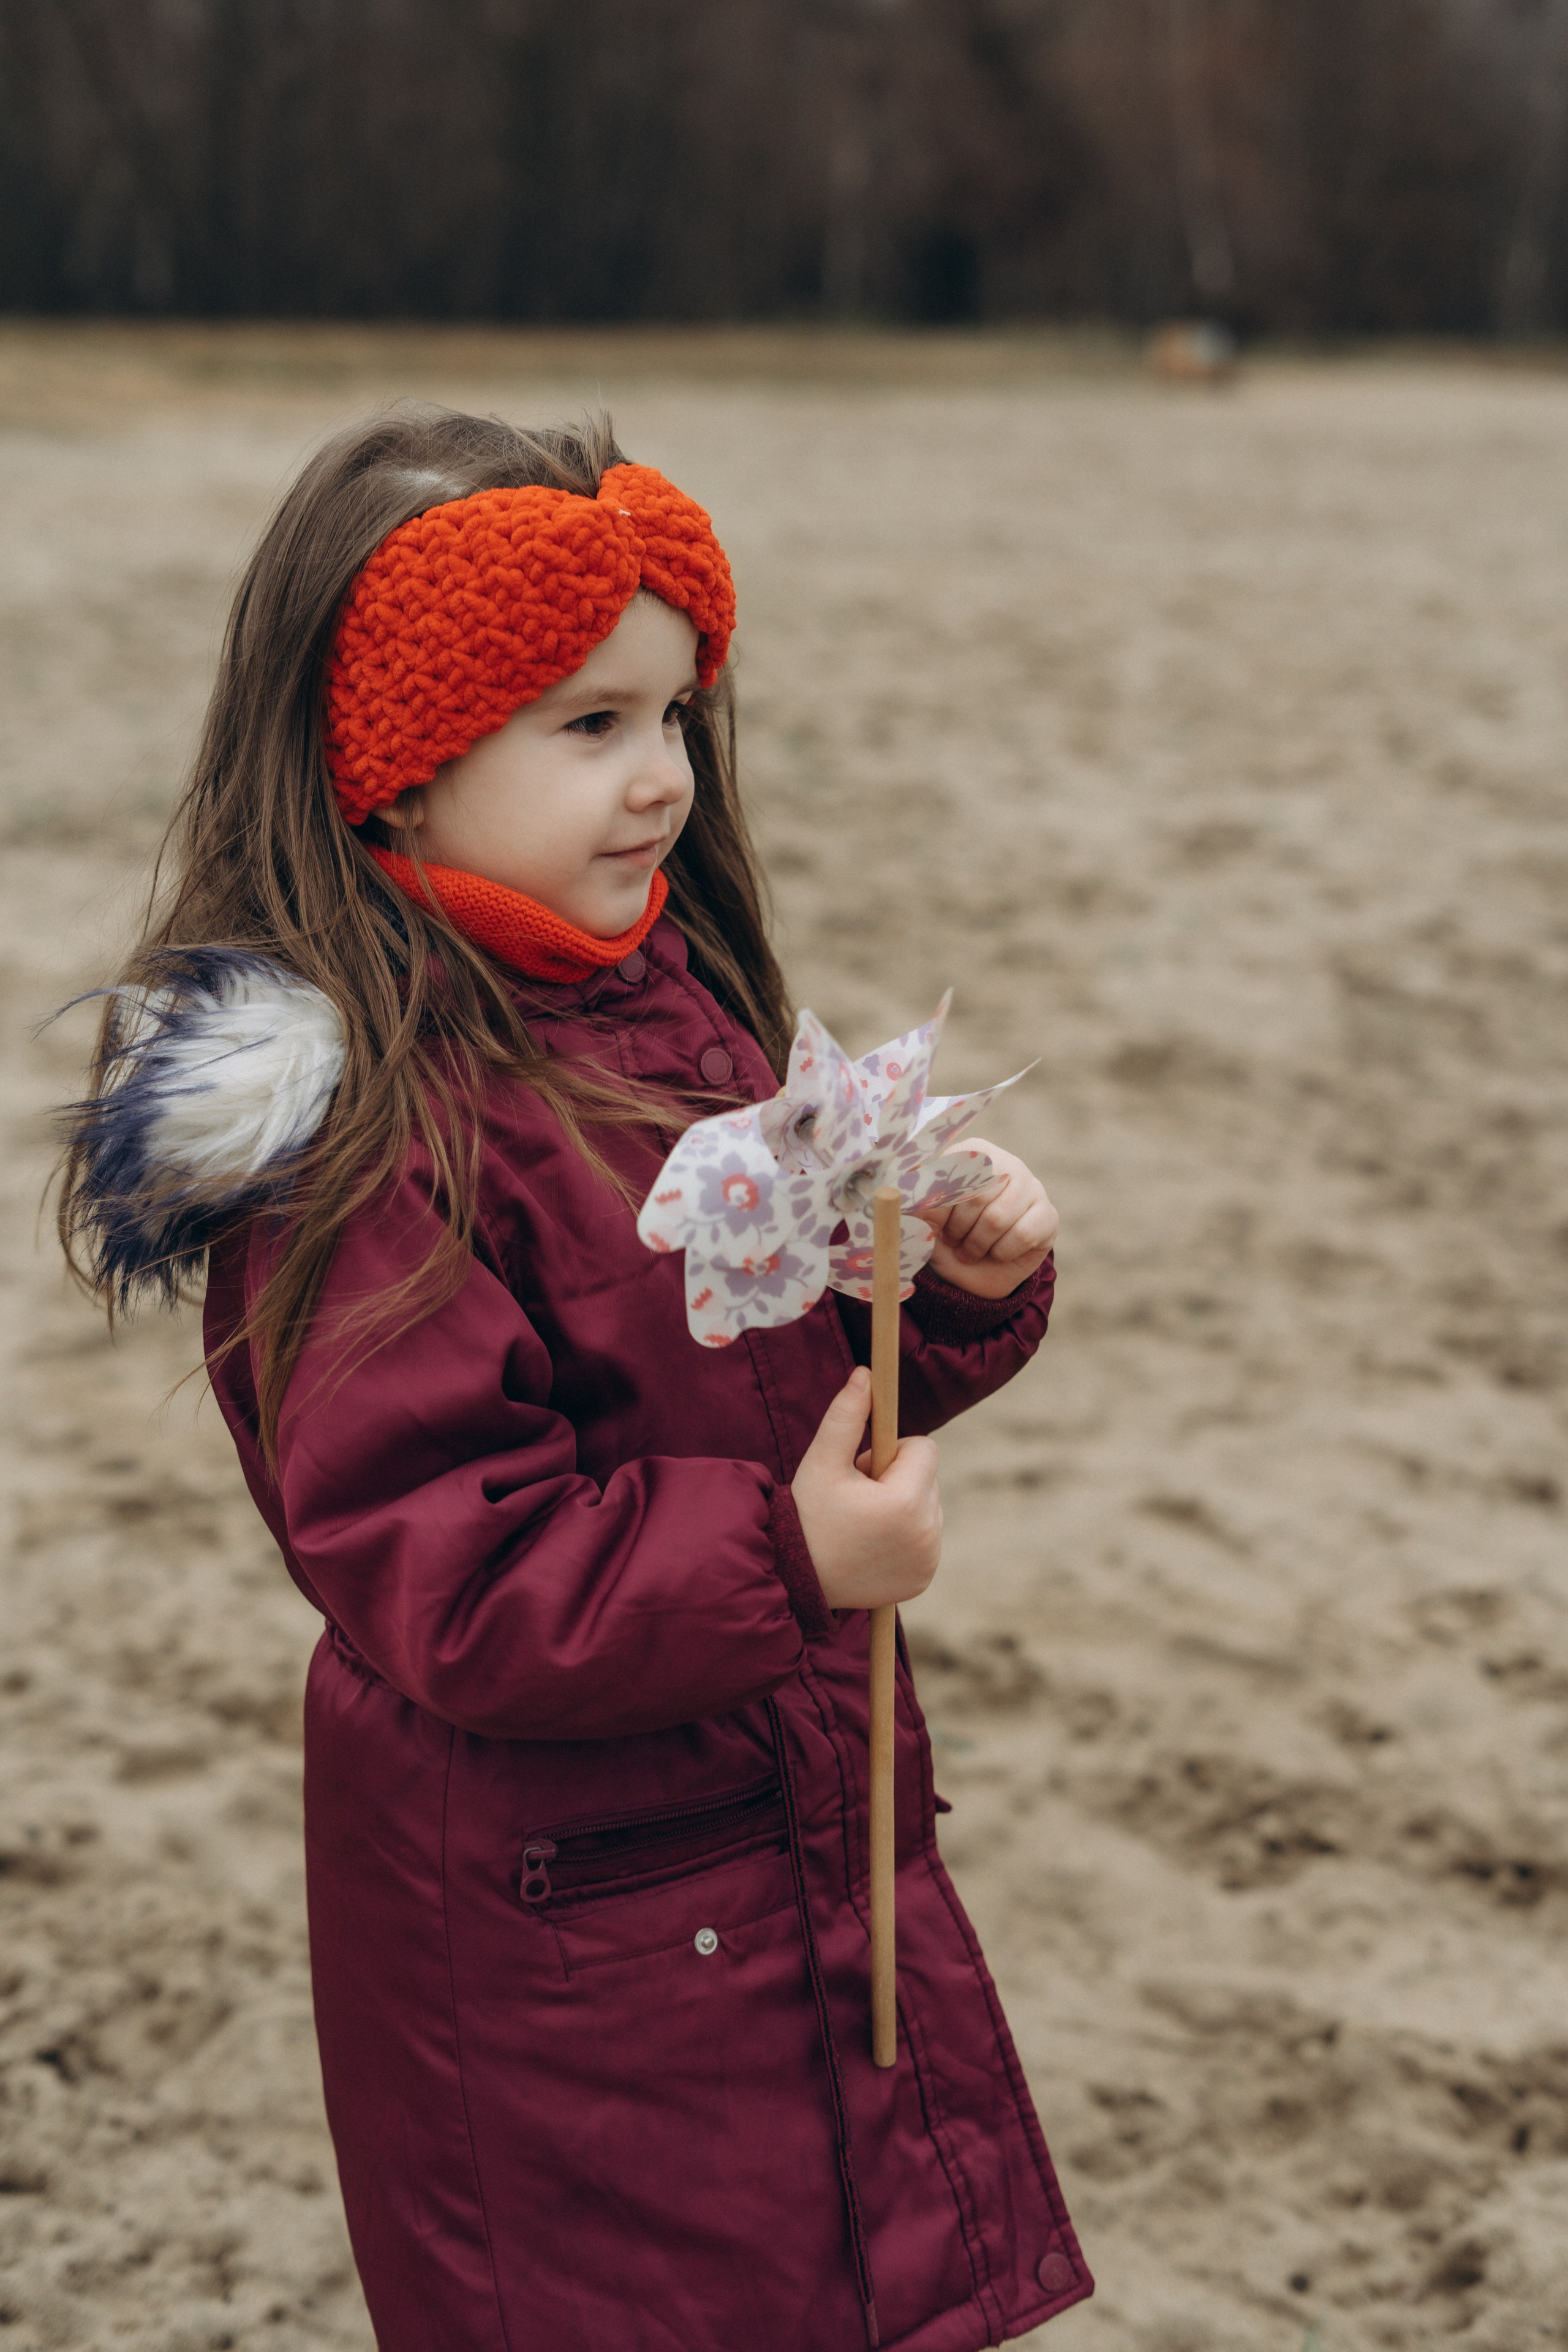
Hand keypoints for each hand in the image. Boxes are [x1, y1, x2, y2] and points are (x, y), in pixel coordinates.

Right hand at [791, 1367, 941, 1611]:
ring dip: (903, 1505)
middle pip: (927, 1478)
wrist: (795, 1578)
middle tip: (857, 1498)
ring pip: (929, 1506)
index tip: (862, 1469)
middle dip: (897, 1479)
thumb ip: (846, 1416)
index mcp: (905, 1502)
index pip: (924, 1448)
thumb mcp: (821, 1462)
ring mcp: (928, 1559)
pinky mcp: (924, 1577)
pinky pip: (927, 1537)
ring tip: (863, 1522)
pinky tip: (873, 1544)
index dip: (891, 1452)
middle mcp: (926, 1533)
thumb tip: (866, 1374)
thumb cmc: (807, 1514)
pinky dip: (907, 1534)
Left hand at [917, 1141, 1057, 1298]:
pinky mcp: (1048, 1214)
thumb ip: (913, 1203)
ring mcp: (1032, 1186)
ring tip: (972, 1249)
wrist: (977, 1273)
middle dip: (959, 1230)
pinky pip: (1023, 1234)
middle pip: (975, 1197)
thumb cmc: (947, 1239)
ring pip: (998, 1218)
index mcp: (972, 1152)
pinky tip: (998, 1252)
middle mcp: (1006, 1162)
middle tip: (955, 1241)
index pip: (951, 1175)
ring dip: (979, 1245)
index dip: (940, 1210)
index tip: (936, 1226)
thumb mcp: (923, 1221)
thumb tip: (892, 1191)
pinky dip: (1003, 1252)